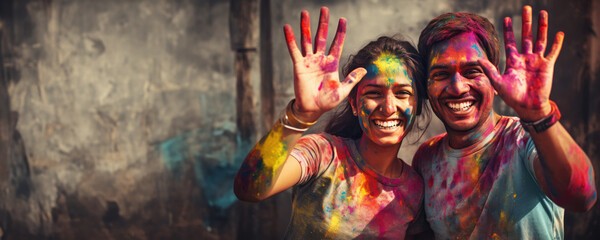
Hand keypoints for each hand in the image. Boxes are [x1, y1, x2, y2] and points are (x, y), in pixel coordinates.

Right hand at [284, 7, 365, 121]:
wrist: (312, 109)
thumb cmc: (327, 102)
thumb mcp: (343, 90)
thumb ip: (352, 79)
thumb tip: (365, 69)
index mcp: (332, 64)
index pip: (337, 44)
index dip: (340, 32)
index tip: (343, 19)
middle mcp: (320, 59)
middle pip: (322, 37)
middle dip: (323, 23)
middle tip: (324, 9)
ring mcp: (309, 61)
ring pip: (307, 40)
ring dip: (306, 26)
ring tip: (305, 12)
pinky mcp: (299, 65)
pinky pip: (294, 50)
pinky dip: (290, 39)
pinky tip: (287, 28)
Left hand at [479, 5, 562, 121]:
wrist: (528, 106)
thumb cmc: (512, 96)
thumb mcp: (498, 82)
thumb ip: (489, 70)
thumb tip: (477, 60)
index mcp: (513, 61)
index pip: (510, 41)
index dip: (509, 30)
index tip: (506, 18)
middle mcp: (525, 58)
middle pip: (526, 36)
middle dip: (526, 22)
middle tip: (526, 8)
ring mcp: (537, 61)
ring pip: (540, 39)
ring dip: (541, 27)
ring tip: (542, 13)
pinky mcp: (547, 66)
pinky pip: (552, 52)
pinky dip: (556, 43)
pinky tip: (559, 33)